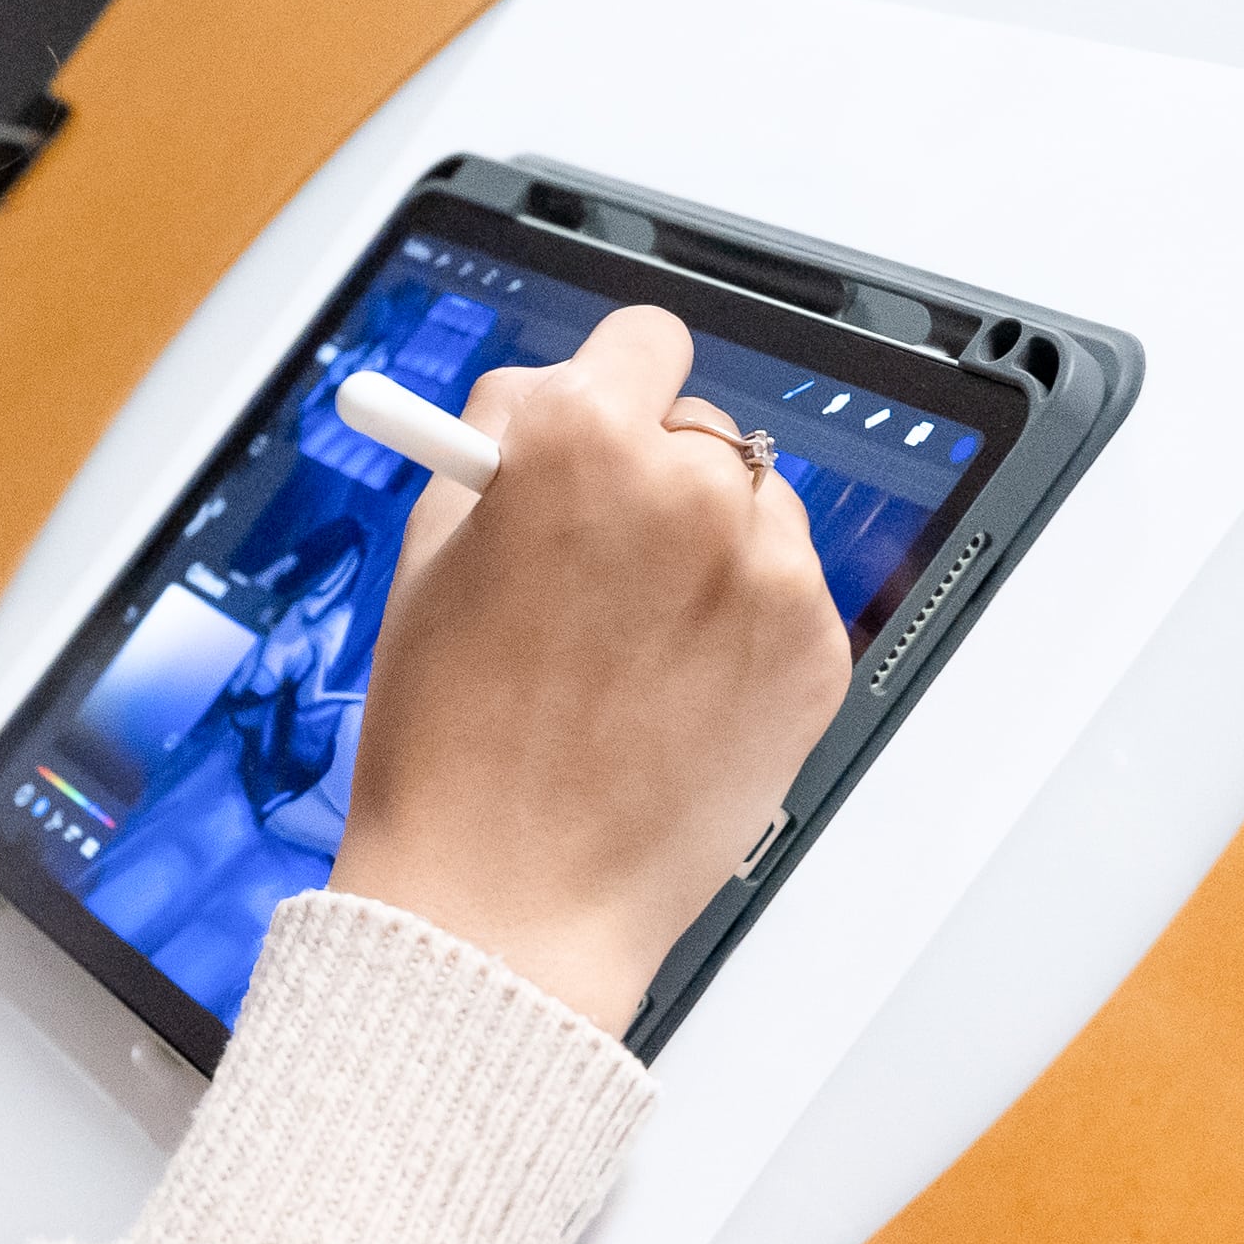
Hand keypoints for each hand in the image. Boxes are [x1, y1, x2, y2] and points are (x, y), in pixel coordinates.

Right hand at [329, 304, 849, 1035]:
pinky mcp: (816, 650)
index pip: (644, 339)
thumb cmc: (449, 748)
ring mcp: (767, 570)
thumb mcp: (428, 555)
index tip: (600, 423)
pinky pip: (785, 592)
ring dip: (704, 547)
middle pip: (694, 427)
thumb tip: (542, 395)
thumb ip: (494, 449)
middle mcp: (690, 487)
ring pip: (751, 506)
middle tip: (590, 568)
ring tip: (627, 647)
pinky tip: (670, 692)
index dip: (609, 386)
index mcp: (580, 440)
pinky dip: (739, 627)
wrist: (510, 905)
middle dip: (647, 478)